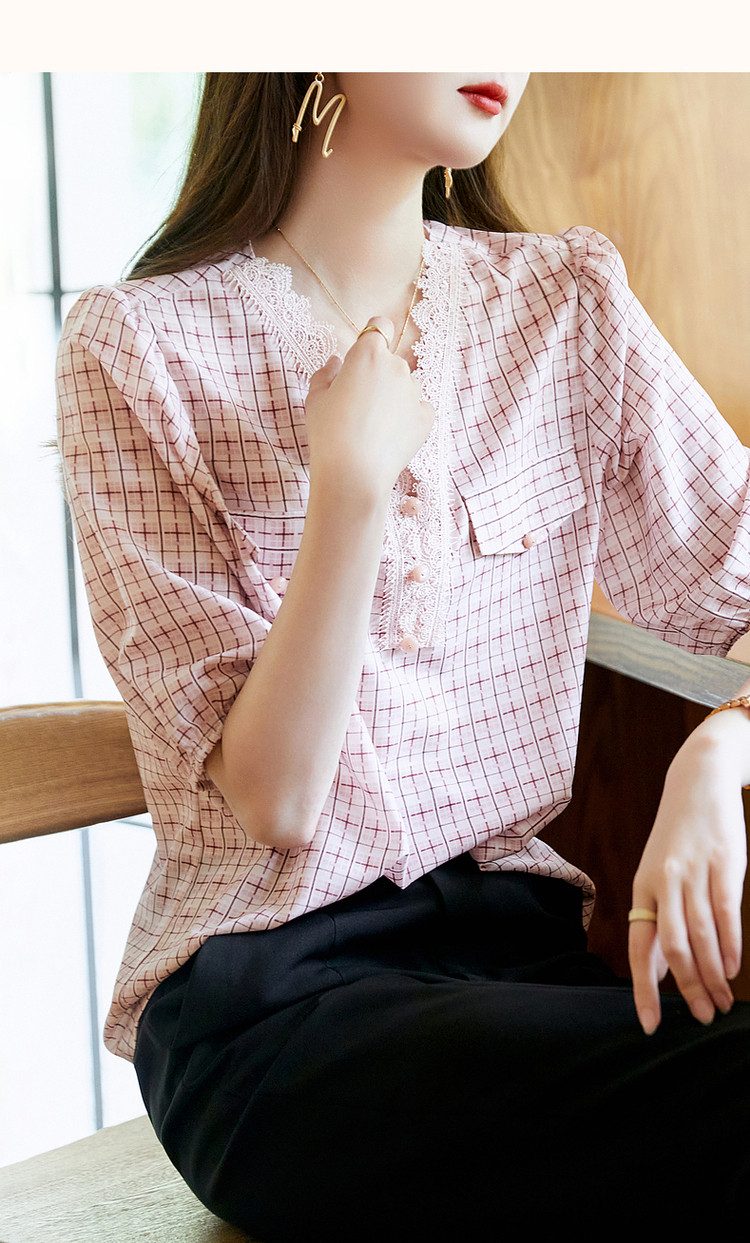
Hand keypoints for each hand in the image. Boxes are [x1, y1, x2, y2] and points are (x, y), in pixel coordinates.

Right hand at [304, 315, 434, 501]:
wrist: (353, 475)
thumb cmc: (329, 434)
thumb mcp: (315, 399)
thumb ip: (326, 373)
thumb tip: (337, 363)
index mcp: (368, 354)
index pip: (380, 325)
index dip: (373, 337)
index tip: (365, 354)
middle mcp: (397, 366)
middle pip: (391, 361)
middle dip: (379, 376)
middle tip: (359, 405)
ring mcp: (415, 391)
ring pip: (406, 386)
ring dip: (394, 397)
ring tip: (374, 426)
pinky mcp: (426, 416)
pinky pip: (418, 408)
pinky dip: (408, 418)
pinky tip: (390, 436)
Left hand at [629, 717, 746, 1034]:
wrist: (699, 780)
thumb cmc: (679, 836)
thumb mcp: (658, 874)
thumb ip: (658, 919)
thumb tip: (658, 969)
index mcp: (642, 888)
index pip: (638, 949)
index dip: (643, 989)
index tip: (649, 1025)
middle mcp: (663, 883)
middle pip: (672, 950)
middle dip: (688, 990)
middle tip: (703, 1018)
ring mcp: (693, 873)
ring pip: (700, 937)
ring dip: (712, 976)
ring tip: (723, 1001)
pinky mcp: (724, 864)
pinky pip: (725, 914)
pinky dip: (730, 947)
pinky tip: (733, 969)